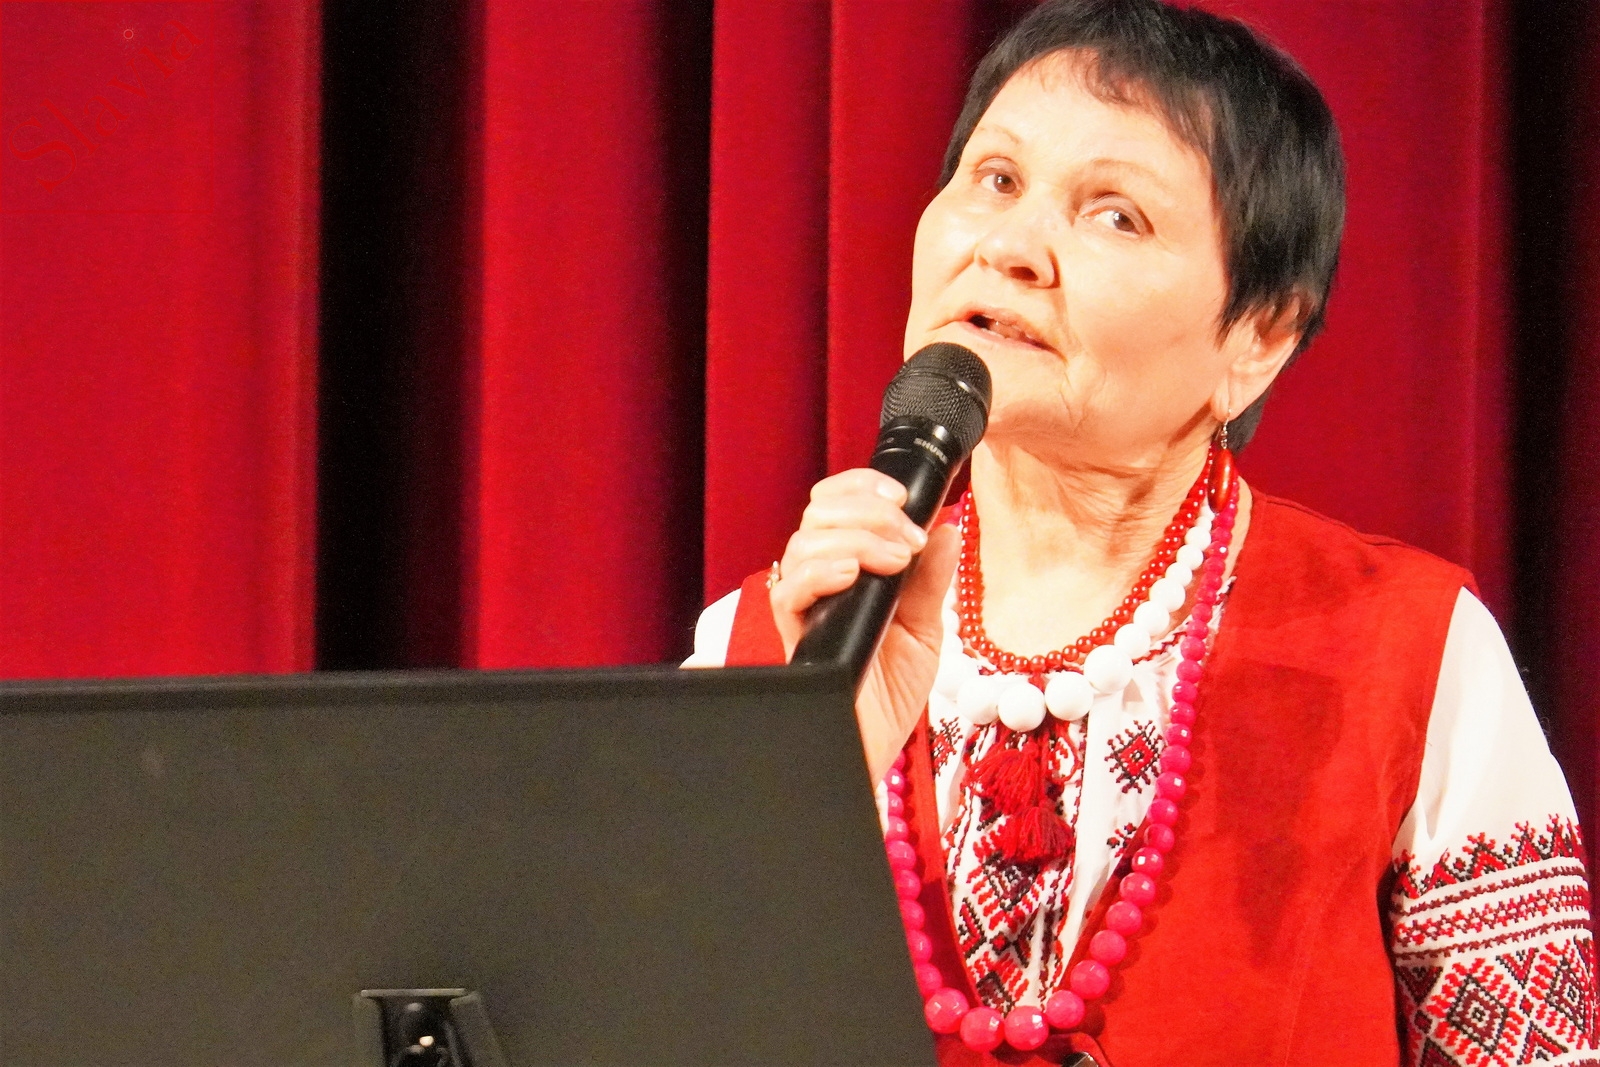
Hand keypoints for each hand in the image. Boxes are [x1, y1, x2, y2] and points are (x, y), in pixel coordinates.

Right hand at [770, 469, 960, 782]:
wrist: (868, 751)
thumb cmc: (887, 696)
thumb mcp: (923, 631)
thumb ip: (930, 580)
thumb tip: (946, 528)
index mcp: (849, 570)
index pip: (837, 506)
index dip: (863, 486)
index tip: (903, 495)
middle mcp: (820, 581)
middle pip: (820, 513)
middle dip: (870, 510)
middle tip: (908, 540)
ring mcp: (804, 606)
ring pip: (805, 542)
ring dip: (857, 538)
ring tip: (894, 562)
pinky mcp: (792, 635)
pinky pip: (788, 590)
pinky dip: (822, 571)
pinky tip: (853, 576)